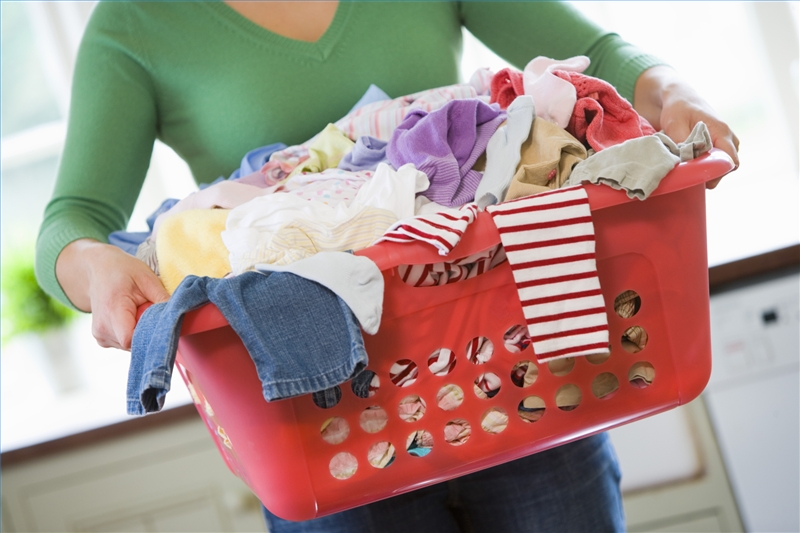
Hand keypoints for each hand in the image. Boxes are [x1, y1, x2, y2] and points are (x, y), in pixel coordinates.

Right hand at [56, 239, 169, 349]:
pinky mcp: (102, 339)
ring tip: (138, 311)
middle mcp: (102, 328)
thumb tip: (180, 314)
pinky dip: (133, 333)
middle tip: (150, 311)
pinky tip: (131, 317)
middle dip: (149, 332)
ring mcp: (100, 335)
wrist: (97, 269)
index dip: (150, 337)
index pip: (131, 339)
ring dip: (141, 332)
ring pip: (131, 345)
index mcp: (113, 310)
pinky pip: (125, 343)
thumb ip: (162, 298)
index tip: (162, 325)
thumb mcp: (146, 278)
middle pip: (134, 343)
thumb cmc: (122, 271)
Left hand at [634, 65, 739, 187]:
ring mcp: (722, 140)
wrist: (677, 96)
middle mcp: (727, 137)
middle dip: (712, 174)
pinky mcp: (714, 143)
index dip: (718, 173)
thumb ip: (683, 145)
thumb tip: (687, 164)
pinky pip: (715, 159)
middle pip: (728, 165)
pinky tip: (690, 164)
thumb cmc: (677, 108)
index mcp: (721, 131)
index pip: (731, 160)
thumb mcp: (675, 125)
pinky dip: (704, 164)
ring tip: (690, 169)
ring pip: (722, 163)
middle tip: (692, 177)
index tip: (702, 178)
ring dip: (708, 169)